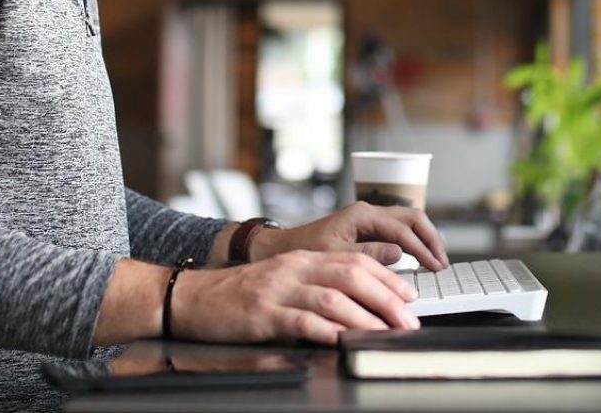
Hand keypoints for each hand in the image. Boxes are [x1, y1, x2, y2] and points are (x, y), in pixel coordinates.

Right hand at [172, 250, 419, 345]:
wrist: (192, 297)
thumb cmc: (240, 295)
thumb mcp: (284, 280)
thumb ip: (318, 283)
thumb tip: (361, 302)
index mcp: (303, 258)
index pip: (356, 261)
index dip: (388, 279)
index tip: (409, 298)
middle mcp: (295, 268)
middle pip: (352, 276)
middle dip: (386, 299)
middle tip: (408, 321)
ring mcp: (278, 290)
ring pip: (333, 298)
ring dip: (365, 318)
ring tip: (386, 334)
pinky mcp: (262, 313)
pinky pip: (302, 321)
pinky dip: (328, 331)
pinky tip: (344, 341)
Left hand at [255, 202, 448, 269]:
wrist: (284, 248)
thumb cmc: (306, 251)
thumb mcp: (335, 256)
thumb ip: (368, 254)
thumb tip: (399, 253)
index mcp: (362, 215)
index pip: (402, 229)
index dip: (422, 249)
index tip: (435, 267)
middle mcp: (369, 212)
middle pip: (413, 218)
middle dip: (431, 239)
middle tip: (442, 262)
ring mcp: (370, 218)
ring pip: (408, 221)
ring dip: (425, 239)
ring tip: (437, 260)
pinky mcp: (369, 228)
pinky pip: (399, 229)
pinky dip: (414, 241)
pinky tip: (421, 257)